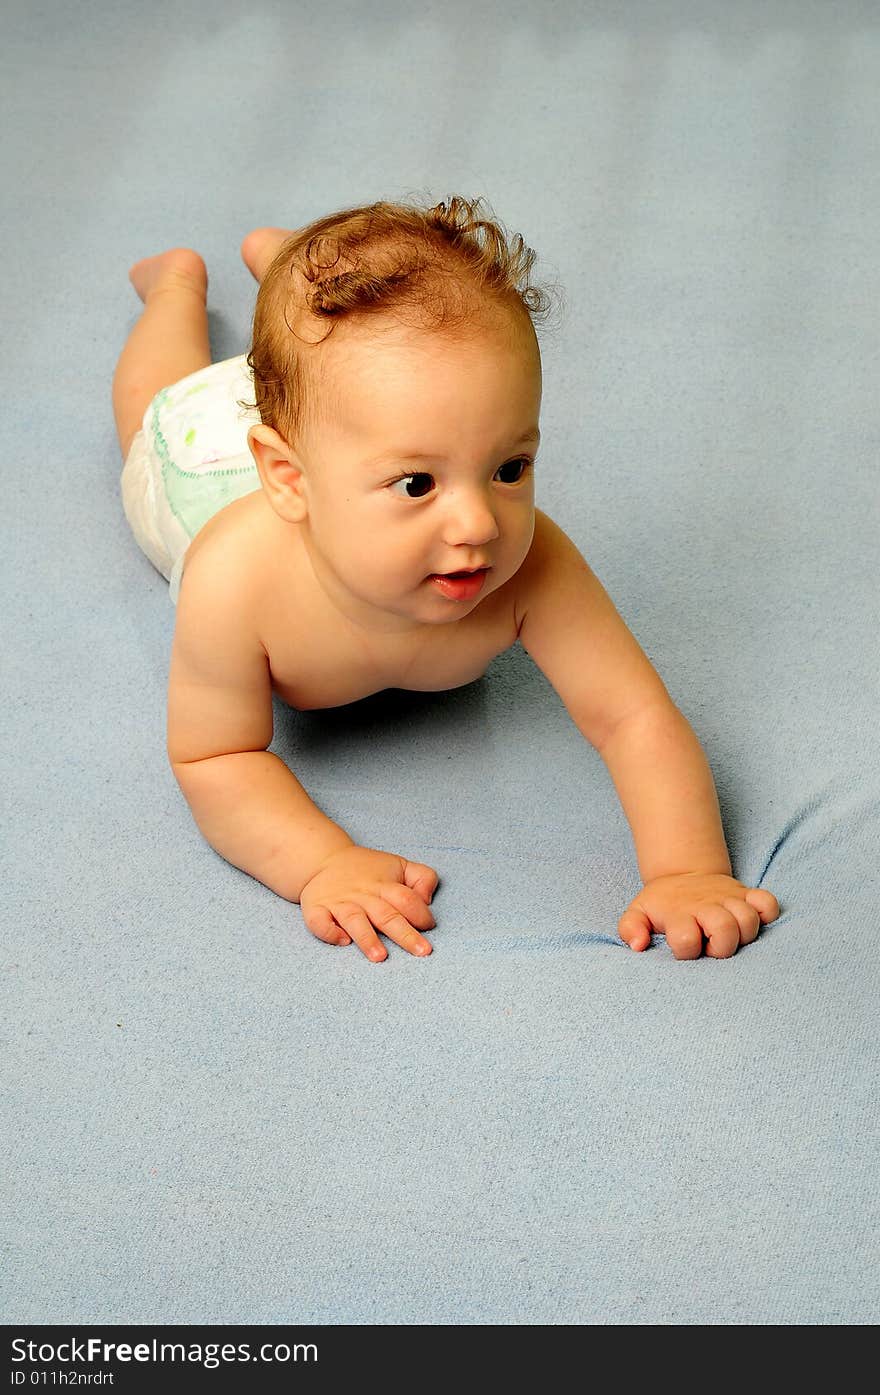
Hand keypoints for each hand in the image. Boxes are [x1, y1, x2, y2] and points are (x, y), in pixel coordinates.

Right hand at [300, 845, 439, 961]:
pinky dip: (329, 931)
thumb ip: (423, 877)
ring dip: (367, 938)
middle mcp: (363, 895)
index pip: (406, 898)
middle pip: (386, 915)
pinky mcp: (316, 909)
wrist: (323, 860)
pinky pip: (319, 922)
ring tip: (380, 956)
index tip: (429, 926)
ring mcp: (339, 903)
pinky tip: (342, 941)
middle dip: (404, 934)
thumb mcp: (399, 865)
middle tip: (422, 951)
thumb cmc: (368, 870)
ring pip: (354, 921)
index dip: (420, 912)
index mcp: (385, 885)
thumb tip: (427, 900)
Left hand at [618, 872, 780, 958]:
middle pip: (725, 929)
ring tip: (728, 936)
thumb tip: (638, 945)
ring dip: (742, 934)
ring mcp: (728, 899)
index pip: (686, 939)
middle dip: (720, 946)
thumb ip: (630, 929)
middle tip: (710, 946)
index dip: (686, 949)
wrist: (682, 875)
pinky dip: (766, 913)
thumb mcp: (638, 913)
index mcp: (680, 914)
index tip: (683, 947)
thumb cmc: (662, 905)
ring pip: (748, 920)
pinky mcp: (746, 894)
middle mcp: (707, 906)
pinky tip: (752, 919)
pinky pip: (768, 902)